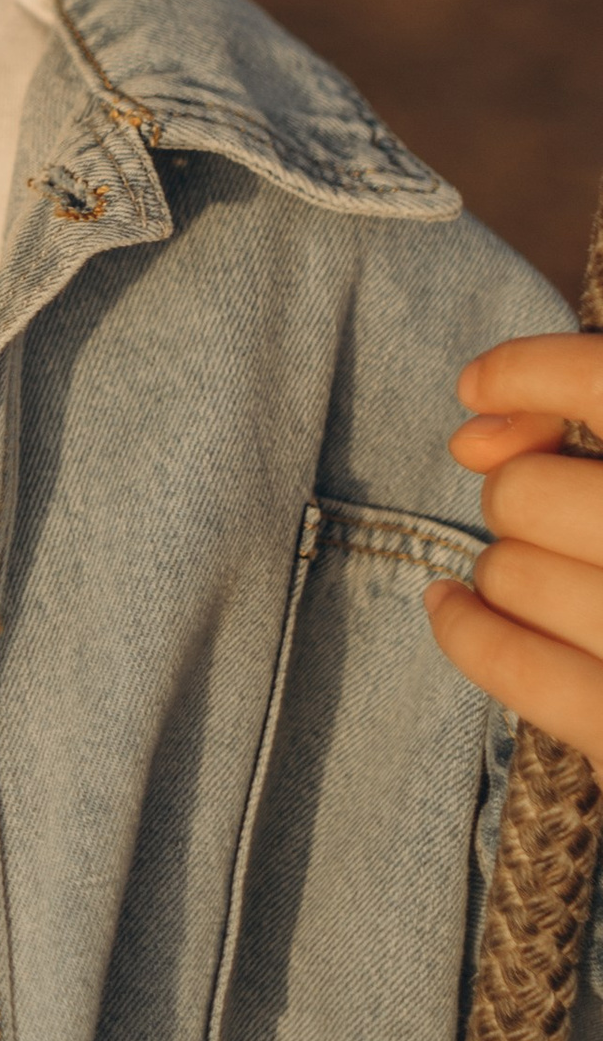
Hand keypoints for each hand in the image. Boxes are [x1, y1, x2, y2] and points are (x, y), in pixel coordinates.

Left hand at [429, 333, 602, 768]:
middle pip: (526, 495)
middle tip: (559, 518)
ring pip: (511, 575)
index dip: (526, 372)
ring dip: (507, 570)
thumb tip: (470, 435)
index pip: (602, 384)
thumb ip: (596, 411)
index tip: (480, 387)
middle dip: (519, 499)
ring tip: (548, 575)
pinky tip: (452, 604)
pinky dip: (465, 627)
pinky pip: (517, 668)